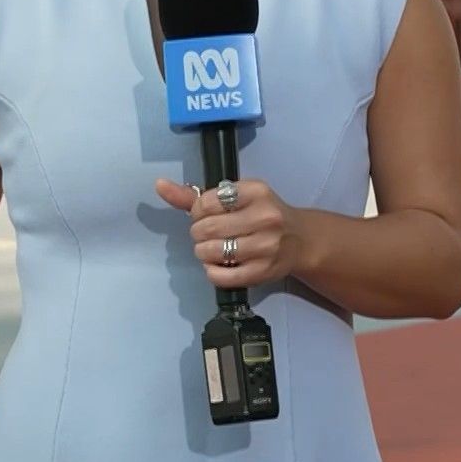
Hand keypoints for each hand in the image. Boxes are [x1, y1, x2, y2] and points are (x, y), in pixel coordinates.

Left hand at [153, 177, 305, 289]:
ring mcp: (265, 246)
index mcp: (256, 192)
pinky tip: (219, 265)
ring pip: (211, 252)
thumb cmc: (262, 214)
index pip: (206, 201)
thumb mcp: (236, 197)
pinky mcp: (263, 272)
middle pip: (206, 228)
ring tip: (213, 249)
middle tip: (208, 234)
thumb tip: (160, 185)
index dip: (197, 211)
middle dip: (198, 233)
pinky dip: (212, 272)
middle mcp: (264, 217)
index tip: (206, 215)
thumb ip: (196, 195)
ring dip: (204, 252)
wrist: (300, 240)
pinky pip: (221, 276)